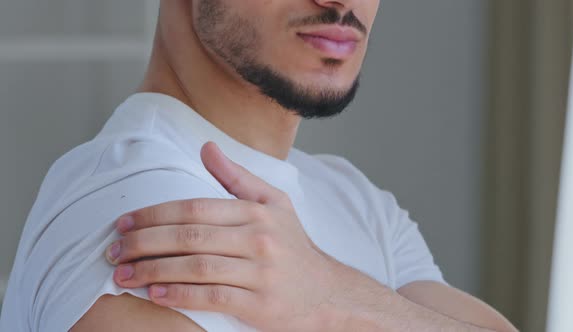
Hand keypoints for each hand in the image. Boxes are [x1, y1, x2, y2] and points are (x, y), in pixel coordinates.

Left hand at [105, 142, 391, 331]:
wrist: (327, 292)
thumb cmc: (293, 246)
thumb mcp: (275, 203)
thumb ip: (238, 177)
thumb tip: (206, 147)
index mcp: (257, 211)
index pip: (195, 208)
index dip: (154, 214)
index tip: (123, 223)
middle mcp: (259, 238)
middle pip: (190, 237)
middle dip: (144, 242)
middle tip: (113, 251)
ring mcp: (260, 272)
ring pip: (196, 267)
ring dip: (153, 271)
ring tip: (122, 275)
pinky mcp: (260, 304)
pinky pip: (212, 297)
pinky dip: (180, 295)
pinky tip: (154, 294)